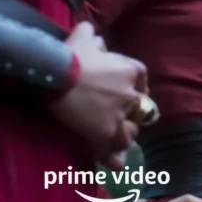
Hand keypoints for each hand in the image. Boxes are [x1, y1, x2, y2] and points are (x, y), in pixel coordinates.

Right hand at [48, 22, 147, 169]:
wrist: (58, 76)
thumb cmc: (71, 55)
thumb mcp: (85, 39)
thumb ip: (93, 38)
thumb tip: (94, 34)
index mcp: (131, 70)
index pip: (142, 81)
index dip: (137, 88)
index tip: (132, 91)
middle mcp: (131, 95)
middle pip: (142, 110)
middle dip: (136, 115)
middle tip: (126, 118)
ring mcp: (120, 115)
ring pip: (130, 132)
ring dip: (125, 136)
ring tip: (117, 140)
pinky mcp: (105, 133)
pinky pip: (112, 149)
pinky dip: (114, 160)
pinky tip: (117, 167)